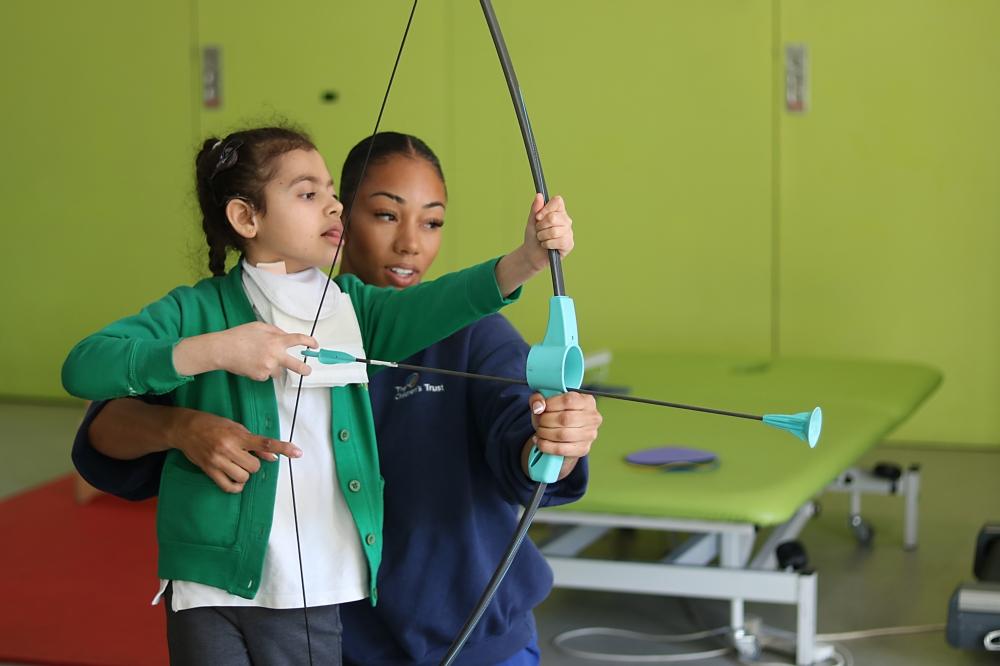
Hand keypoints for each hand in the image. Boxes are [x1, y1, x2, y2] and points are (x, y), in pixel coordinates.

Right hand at [169, 408, 302, 492]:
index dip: (283, 448)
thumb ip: (255, 443)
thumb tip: (273, 457)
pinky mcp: (209, 470)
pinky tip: (235, 481)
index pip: (266, 443)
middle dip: (254, 464)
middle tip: (245, 457)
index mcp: (238, 435)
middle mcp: (228, 448)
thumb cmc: (213, 425)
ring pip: (243, 477)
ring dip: (245, 474)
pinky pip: (228, 486)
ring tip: (237, 466)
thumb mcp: (236, 427)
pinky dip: (236, 486)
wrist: (185, 428)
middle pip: (254, 466)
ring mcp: (218, 461)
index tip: (297, 452)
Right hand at [174, 322, 317, 380]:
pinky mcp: (260, 376)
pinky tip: (251, 363)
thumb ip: (275, 331)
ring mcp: (268, 368)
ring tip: (258, 358)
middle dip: (304, 369)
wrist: (222, 350)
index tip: (314, 345)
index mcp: (276, 340)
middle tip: (307, 371)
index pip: (298, 340)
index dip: (309, 342)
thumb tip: (286, 337)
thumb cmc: (239, 335)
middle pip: (296, 365)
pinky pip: (267, 375)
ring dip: (274, 366)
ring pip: (278, 370)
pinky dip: (262, 370)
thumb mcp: (259, 326)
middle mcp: (275, 355)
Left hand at [494, 194, 574, 295]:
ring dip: (543, 237)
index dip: (546, 208)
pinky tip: (547, 246)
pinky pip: (558, 242)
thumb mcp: (532, 221)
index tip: (538, 217)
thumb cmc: (533, 236)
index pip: (557, 201)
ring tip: (542, 239)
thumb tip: (539, 195)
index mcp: (558, 211)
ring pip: (554, 231)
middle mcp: (566, 220)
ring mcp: (569, 232)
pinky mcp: (569, 244)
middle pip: (553, 217)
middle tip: (539, 231)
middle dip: (541, 226)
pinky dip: (547, 245)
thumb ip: (535, 208)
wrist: (531, 254)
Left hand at [523, 391, 601, 480]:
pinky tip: (540, 441)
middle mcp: (592, 417)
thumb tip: (538, 407)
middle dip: (546, 420)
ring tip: (539, 431)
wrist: (564, 435)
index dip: (551, 404)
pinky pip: (561, 449)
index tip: (541, 408)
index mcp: (587, 401)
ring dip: (545, 433)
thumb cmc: (556, 414)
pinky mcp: (583, 449)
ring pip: (563, 435)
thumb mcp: (546, 402)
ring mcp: (590, 434)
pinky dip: (546, 445)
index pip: (568, 400)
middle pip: (565, 419)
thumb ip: (538, 399)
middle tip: (539, 421)